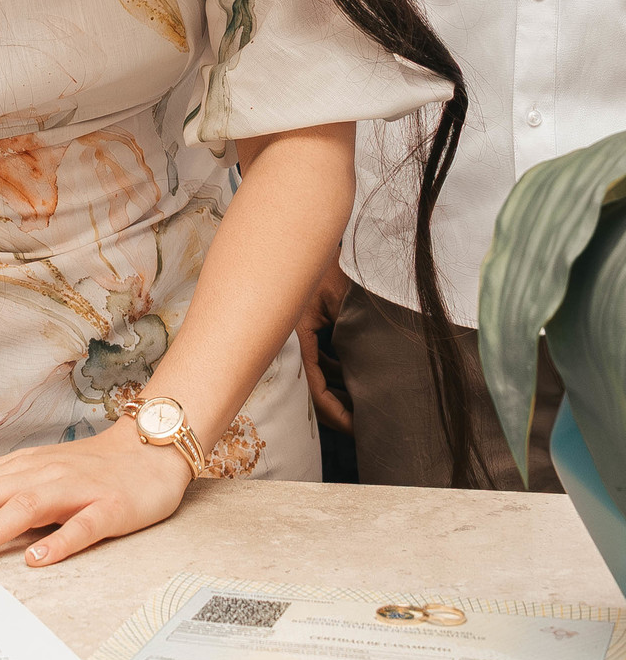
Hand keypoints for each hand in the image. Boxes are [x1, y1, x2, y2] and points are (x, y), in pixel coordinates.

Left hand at [0, 417, 191, 569]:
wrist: (149, 450)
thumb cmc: (90, 468)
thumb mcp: (38, 473)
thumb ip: (0, 490)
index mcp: (21, 467)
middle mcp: (41, 472)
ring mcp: (75, 488)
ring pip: (25, 507)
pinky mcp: (108, 507)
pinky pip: (82, 525)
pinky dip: (58, 540)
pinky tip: (38, 558)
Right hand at [295, 254, 352, 434]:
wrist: (309, 232)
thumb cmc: (323, 264)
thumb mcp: (341, 300)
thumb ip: (349, 334)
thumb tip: (366, 374)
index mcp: (296, 334)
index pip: (315, 387)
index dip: (335, 413)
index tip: (358, 428)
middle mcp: (294, 337)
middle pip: (313, 385)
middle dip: (337, 408)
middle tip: (364, 426)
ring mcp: (301, 332)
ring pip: (318, 372)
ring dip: (338, 390)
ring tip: (364, 407)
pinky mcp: (310, 325)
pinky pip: (322, 357)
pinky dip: (337, 371)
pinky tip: (355, 381)